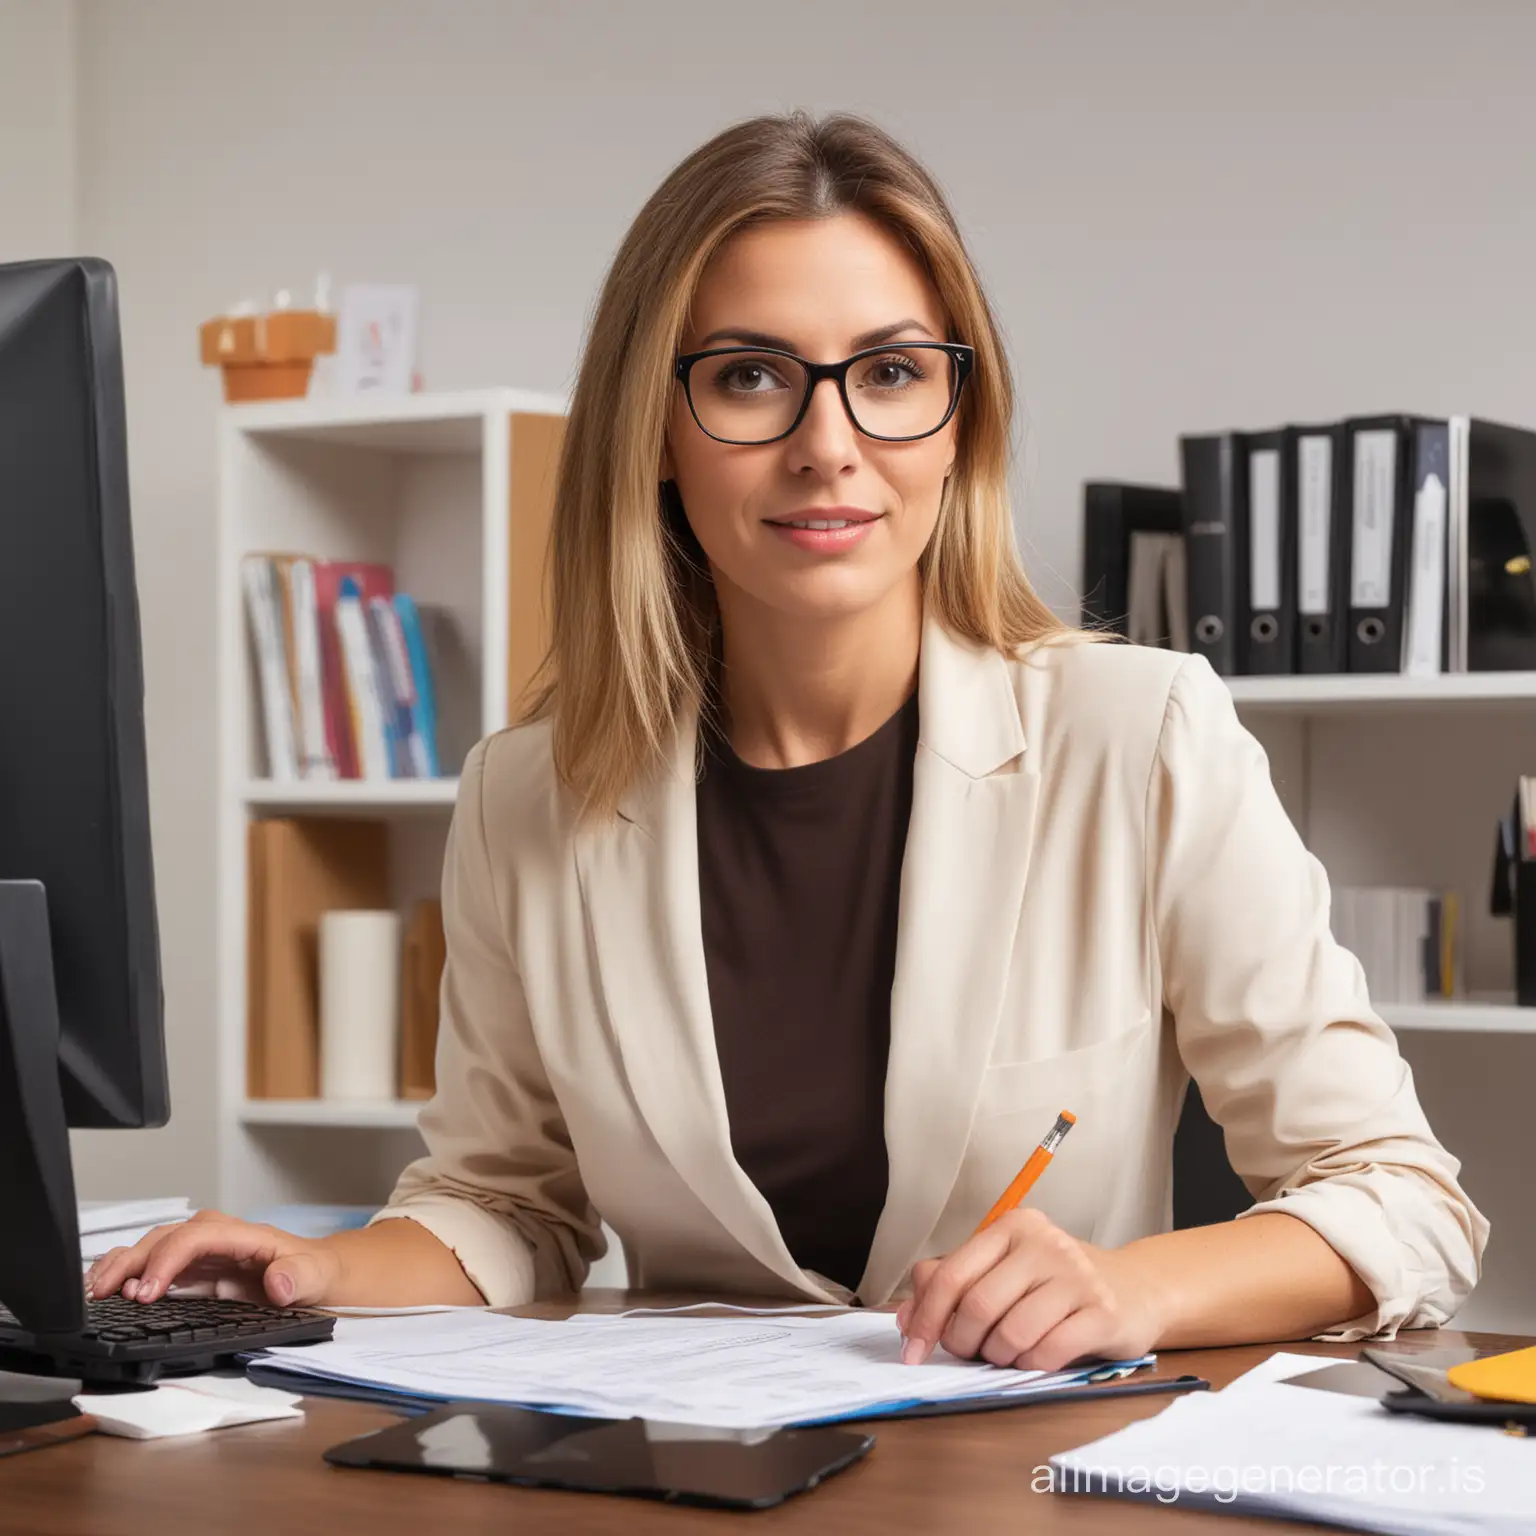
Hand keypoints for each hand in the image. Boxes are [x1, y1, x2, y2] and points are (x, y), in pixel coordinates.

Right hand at [84, 1209, 341, 1308]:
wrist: (322, 1277)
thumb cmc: (317, 1273)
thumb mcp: (317, 1276)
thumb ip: (299, 1276)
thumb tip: (276, 1282)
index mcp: (243, 1236)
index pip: (196, 1236)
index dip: (168, 1260)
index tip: (147, 1292)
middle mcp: (218, 1241)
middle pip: (167, 1238)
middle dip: (134, 1261)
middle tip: (106, 1293)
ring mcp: (205, 1257)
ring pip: (155, 1248)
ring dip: (124, 1265)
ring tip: (96, 1290)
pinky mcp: (197, 1275)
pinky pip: (157, 1268)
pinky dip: (131, 1276)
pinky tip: (109, 1291)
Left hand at [894, 1207, 1162, 1371]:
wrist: (1132, 1288)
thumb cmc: (1054, 1282)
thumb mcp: (1002, 1269)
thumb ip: (952, 1284)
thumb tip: (905, 1317)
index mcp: (1011, 1227)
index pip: (951, 1274)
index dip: (926, 1318)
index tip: (912, 1350)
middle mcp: (1044, 1243)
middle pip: (978, 1306)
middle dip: (963, 1342)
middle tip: (968, 1352)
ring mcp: (1077, 1276)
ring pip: (1012, 1333)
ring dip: (999, 1357)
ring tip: (1006, 1353)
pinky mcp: (1103, 1311)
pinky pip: (1049, 1352)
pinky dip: (1031, 1365)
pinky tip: (1035, 1357)